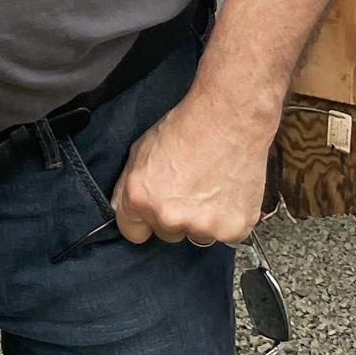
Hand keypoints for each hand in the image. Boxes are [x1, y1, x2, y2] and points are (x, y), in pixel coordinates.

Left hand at [111, 91, 270, 246]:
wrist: (228, 119)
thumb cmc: (186, 128)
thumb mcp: (141, 150)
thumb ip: (128, 185)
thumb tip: (121, 208)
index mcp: (141, 198)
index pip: (132, 233)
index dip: (142, 221)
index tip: (152, 210)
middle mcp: (169, 217)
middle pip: (166, 234)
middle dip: (173, 217)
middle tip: (187, 188)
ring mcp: (203, 227)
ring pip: (197, 235)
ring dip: (201, 219)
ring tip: (209, 187)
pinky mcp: (233, 230)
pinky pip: (225, 234)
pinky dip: (227, 218)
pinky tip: (226, 192)